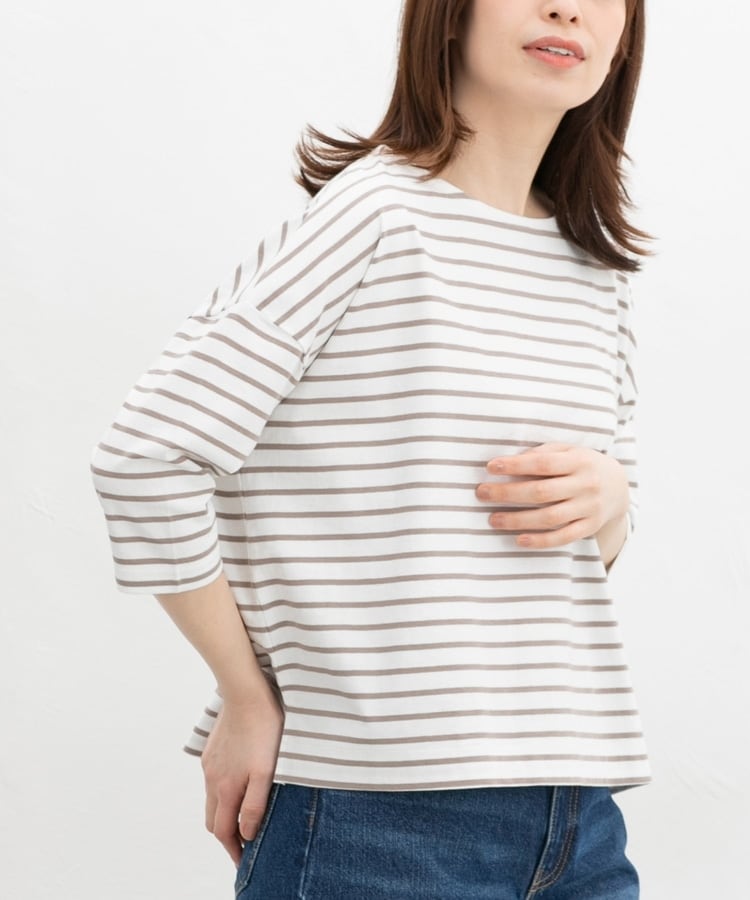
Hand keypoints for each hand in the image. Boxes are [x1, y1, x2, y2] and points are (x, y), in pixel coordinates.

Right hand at [201, 688, 283, 866]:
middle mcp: (212, 779)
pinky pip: (212, 779)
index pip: (224, 831)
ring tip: (241, 818)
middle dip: (226, 836)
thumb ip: (255, 805)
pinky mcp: (212, 749)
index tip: (243, 861)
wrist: (247, 693)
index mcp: (226, 788)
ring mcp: (209, 763)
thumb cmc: (263, 729)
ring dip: (224, 813)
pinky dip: (221, 792)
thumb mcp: (266, 771)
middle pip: (213, 819)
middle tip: (243, 844)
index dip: (232, 850)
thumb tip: (245, 834)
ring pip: (211, 799)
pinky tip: (236, 785)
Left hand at [476, 443, 628, 549]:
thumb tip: (511, 462)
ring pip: (550, 517)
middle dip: (508, 493)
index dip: (516, 465)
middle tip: (482, 493)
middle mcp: (586, 485)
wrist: (619, 486)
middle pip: (541, 492)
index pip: (543, 463)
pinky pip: (563, 537)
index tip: (490, 467)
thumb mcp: (569, 450)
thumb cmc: (582, 464)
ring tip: (493, 519)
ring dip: (518, 520)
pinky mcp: (590, 527)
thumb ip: (544, 453)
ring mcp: (589, 508)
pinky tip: (518, 539)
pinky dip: (540, 540)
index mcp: (579, 461)